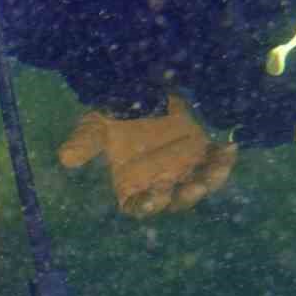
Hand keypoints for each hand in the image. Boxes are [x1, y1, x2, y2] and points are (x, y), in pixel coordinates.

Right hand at [58, 95, 236, 217]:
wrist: (138, 89)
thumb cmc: (114, 113)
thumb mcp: (95, 126)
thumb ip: (84, 142)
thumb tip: (65, 158)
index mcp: (132, 185)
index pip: (140, 206)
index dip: (149, 205)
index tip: (157, 193)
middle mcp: (158, 182)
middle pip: (175, 201)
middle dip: (186, 197)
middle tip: (193, 186)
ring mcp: (182, 169)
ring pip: (200, 184)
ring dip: (211, 180)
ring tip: (217, 167)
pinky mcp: (201, 152)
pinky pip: (215, 162)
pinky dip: (224, 159)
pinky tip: (230, 147)